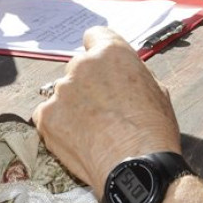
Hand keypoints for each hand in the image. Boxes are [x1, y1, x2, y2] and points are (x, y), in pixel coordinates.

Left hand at [32, 27, 180, 191]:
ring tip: (91, 129)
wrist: (136, 167)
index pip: (94, 35)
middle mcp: (82, 64)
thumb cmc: (152, 131)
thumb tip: (123, 74)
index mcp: (112, 52)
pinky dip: (58, 125)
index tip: (100, 65)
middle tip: (101, 107)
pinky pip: (48, 114)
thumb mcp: (156, 90)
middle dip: (87, 83)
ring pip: (63, 92)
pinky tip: (78, 139)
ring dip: (72, 105)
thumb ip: (132, 73)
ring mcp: (61, 90)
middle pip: (78, 67)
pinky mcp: (46, 116)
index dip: (98, 51)